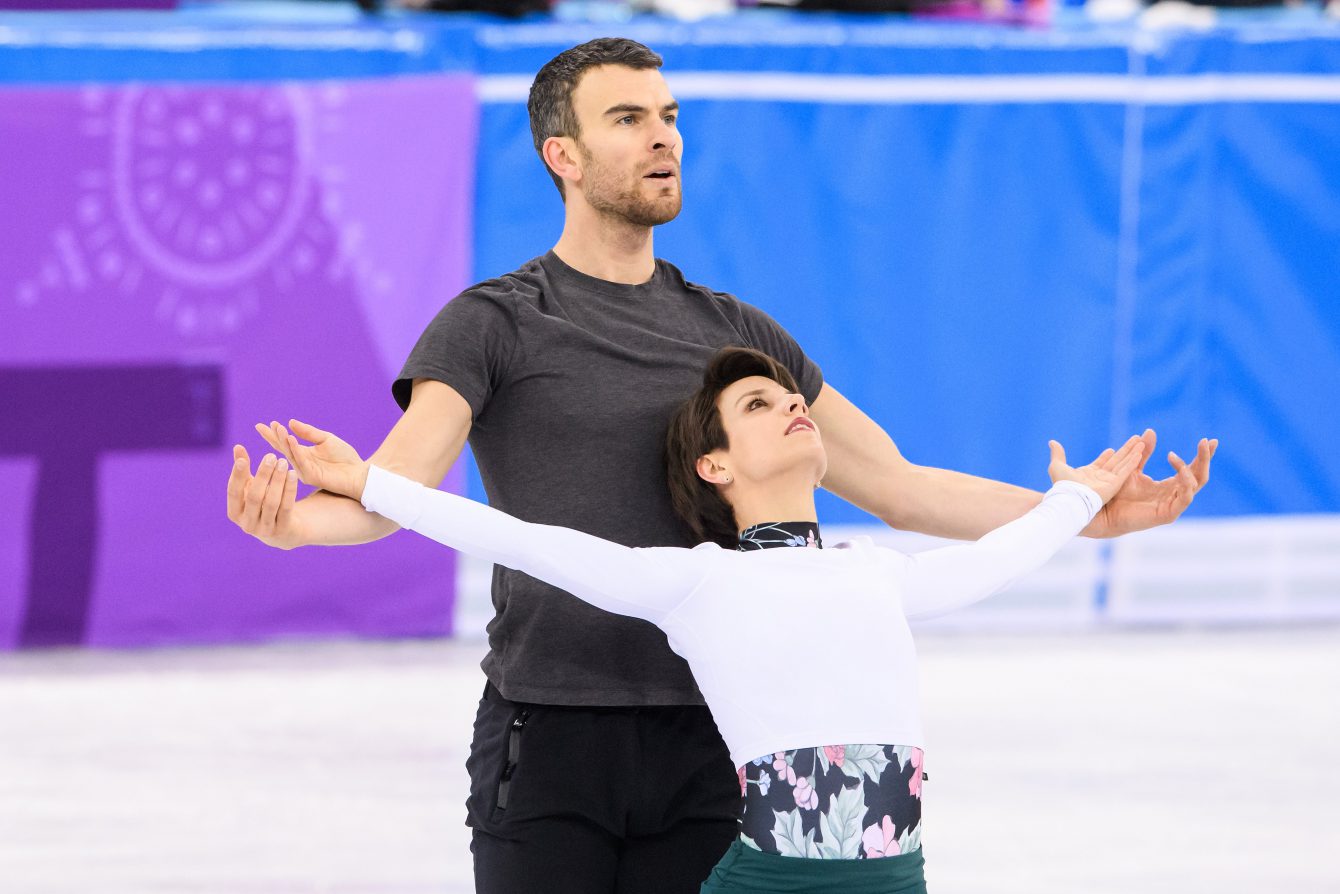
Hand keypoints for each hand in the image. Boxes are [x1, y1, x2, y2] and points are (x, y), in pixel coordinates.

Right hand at [226, 446, 303, 548]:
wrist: (282, 530)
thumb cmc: (261, 502)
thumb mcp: (250, 487)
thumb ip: (243, 469)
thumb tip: (237, 446)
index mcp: (234, 513)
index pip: (233, 492)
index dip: (237, 476)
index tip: (244, 459)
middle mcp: (247, 524)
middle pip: (254, 497)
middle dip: (263, 475)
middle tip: (271, 456)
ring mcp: (265, 529)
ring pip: (271, 502)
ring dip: (277, 480)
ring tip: (283, 461)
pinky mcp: (283, 529)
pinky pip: (286, 507)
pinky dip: (289, 489)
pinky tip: (292, 474)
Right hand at [256, 418, 368, 501]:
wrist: (358, 473)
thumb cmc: (344, 458)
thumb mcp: (326, 439)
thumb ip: (309, 432)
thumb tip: (291, 422)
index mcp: (303, 454)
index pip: (284, 443)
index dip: (273, 434)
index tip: (260, 425)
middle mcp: (301, 463)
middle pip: (283, 449)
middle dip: (274, 437)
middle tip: (265, 426)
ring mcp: (304, 471)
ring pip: (290, 454)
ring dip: (284, 441)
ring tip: (278, 429)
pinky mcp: (311, 476)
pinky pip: (301, 461)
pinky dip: (295, 450)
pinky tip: (291, 439)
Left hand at [1047, 435, 1145, 503]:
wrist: (1069, 499)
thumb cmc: (1062, 486)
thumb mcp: (1057, 466)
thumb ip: (1058, 454)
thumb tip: (1052, 442)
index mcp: (1089, 473)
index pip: (1101, 463)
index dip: (1106, 456)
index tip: (1111, 450)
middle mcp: (1100, 477)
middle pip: (1116, 461)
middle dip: (1126, 450)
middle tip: (1136, 439)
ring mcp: (1108, 481)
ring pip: (1123, 464)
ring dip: (1132, 453)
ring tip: (1141, 442)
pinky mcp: (1114, 485)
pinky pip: (1125, 471)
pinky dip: (1132, 462)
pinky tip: (1139, 453)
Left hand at [1083, 430, 1217, 537]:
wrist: (1107, 512)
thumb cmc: (1119, 493)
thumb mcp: (1133, 467)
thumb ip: (1143, 452)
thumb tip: (1150, 430)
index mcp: (1170, 485)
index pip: (1193, 469)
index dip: (1203, 455)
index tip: (1208, 439)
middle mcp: (1175, 495)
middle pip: (1200, 476)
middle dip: (1205, 458)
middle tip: (1206, 441)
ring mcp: (1174, 505)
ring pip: (1195, 485)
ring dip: (1189, 468)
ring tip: (1172, 456)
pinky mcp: (1169, 515)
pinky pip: (1185, 498)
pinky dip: (1186, 483)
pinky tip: (1180, 471)